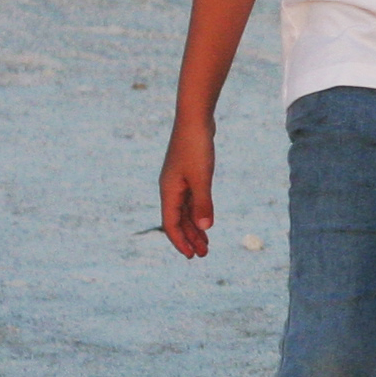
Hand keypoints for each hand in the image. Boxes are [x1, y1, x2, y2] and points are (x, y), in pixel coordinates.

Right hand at [158, 121, 215, 258]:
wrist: (195, 120)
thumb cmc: (196, 147)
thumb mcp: (202, 178)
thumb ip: (203, 203)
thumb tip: (204, 228)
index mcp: (169, 191)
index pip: (171, 224)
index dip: (181, 241)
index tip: (192, 256)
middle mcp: (170, 189)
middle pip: (178, 220)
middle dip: (190, 238)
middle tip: (204, 255)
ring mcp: (178, 181)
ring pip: (184, 211)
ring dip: (194, 227)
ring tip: (207, 243)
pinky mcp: (188, 174)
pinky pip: (190, 200)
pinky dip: (197, 212)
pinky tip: (205, 220)